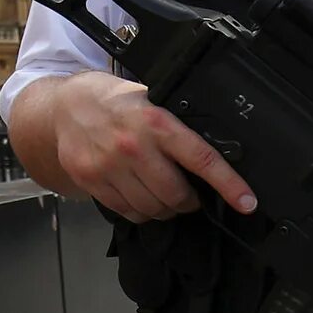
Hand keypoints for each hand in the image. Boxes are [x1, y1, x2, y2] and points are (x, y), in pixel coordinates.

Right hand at [39, 71, 256, 221]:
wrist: (64, 105)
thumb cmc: (113, 102)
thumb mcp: (149, 100)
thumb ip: (174, 126)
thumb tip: (213, 154)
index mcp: (156, 121)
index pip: (201, 158)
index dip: (229, 184)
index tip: (247, 202)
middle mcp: (133, 145)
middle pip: (177, 195)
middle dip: (189, 201)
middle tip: (190, 196)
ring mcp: (109, 166)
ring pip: (153, 208)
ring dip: (165, 209)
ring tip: (163, 196)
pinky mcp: (92, 181)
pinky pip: (127, 212)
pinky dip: (140, 211)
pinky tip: (139, 196)